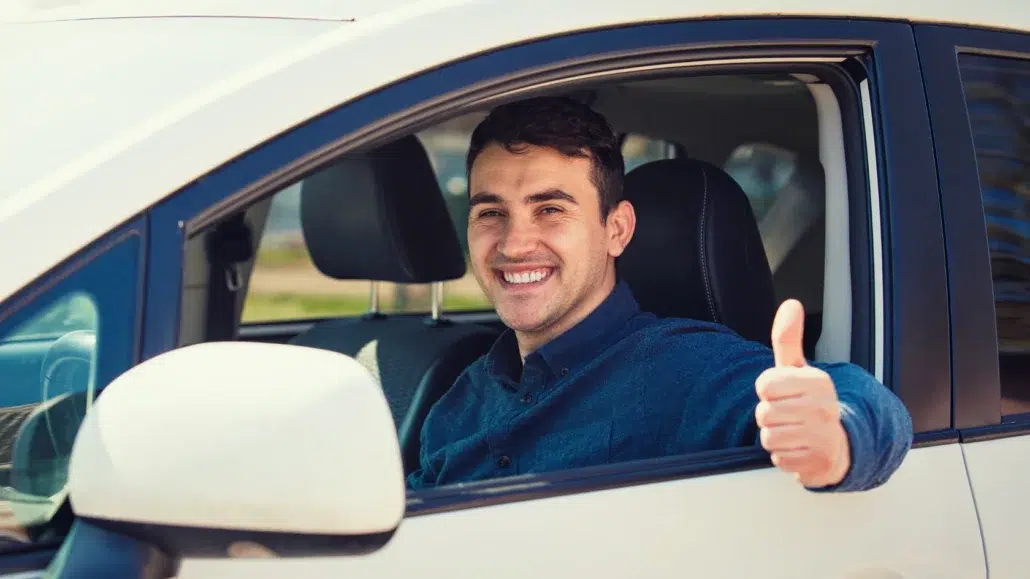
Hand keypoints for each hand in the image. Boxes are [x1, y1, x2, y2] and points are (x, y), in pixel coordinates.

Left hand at [755, 299, 849, 487]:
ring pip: (769, 437)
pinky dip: (783, 456)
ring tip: (793, 432)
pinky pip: (778, 458)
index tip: (783, 394)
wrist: (837, 446)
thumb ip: (788, 339)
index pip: (764, 384)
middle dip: (769, 417)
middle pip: (763, 413)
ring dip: (775, 438)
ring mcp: (823, 436)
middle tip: (788, 416)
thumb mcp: (798, 370)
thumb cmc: (808, 402)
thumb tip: (791, 303)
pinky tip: (799, 449)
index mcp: (818, 381)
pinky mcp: (818, 462)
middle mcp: (824, 407)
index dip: (767, 391)